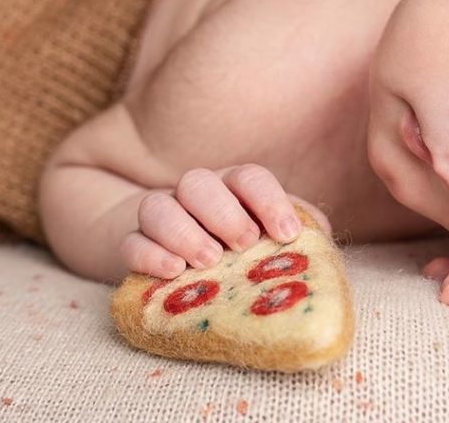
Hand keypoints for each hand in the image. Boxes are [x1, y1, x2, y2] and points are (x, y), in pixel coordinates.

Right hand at [119, 164, 330, 278]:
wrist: (173, 262)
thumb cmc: (235, 250)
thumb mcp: (268, 239)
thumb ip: (297, 235)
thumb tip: (319, 242)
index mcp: (232, 189)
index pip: (249, 177)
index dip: (270, 201)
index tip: (288, 234)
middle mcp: (194, 196)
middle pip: (199, 183)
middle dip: (224, 212)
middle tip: (243, 244)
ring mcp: (159, 218)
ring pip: (158, 206)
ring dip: (184, 232)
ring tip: (208, 260)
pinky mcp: (129, 245)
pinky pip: (130, 242)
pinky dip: (149, 254)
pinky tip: (172, 271)